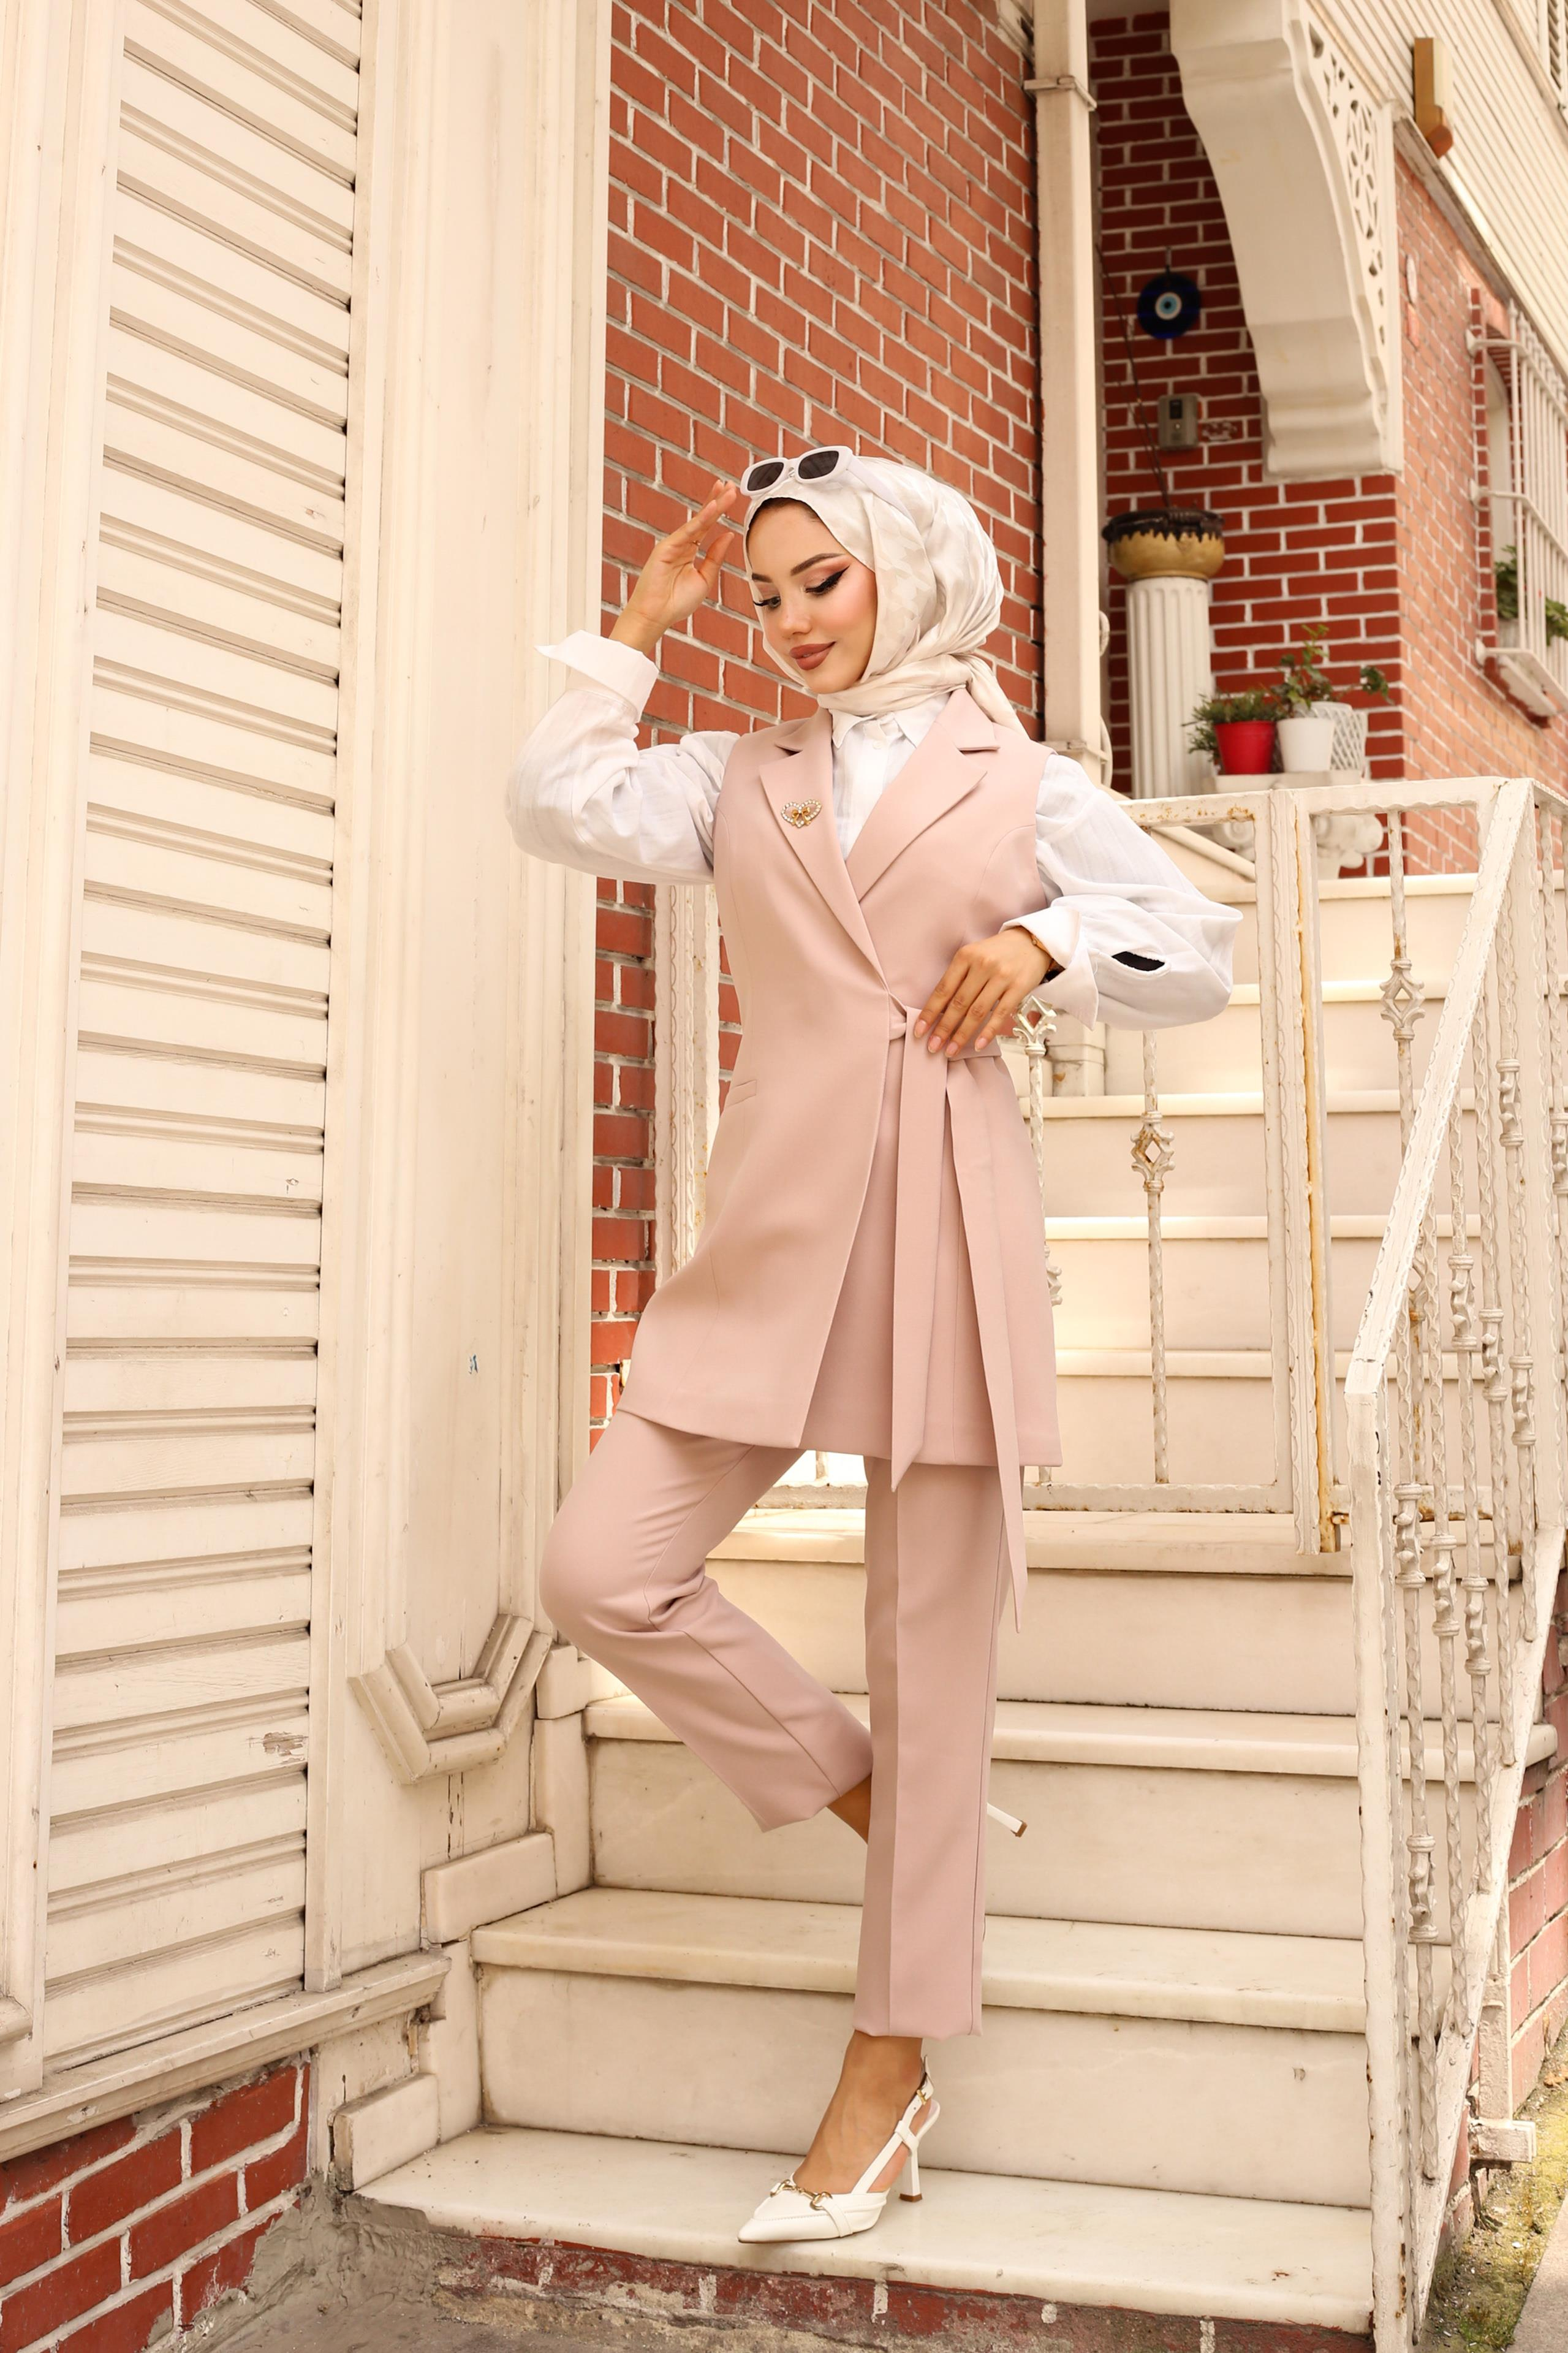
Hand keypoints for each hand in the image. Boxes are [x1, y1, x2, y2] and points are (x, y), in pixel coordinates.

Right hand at [610, 478, 741, 653]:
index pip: (707, 526)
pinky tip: (713, 508)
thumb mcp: (705, 579)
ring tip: (727, 490)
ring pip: (697, 521)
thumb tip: (728, 535)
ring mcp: (673, 544)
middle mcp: (682, 544)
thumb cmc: (677, 602)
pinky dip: (701, 520)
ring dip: (713, 505)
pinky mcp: (666, 548)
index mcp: (690, 551)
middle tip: (730, 484)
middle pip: (703, 518)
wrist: (657, 615)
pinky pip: (688, 531)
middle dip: (717, 500)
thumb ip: (715, 557)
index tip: (730, 495)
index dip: (719, 510)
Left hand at [914, 929, 1054, 1056]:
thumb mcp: (973, 955)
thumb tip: (939, 1010)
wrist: (1032, 941)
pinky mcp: (1018, 987)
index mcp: (965, 956)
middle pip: (958, 1003)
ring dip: (962, 1034)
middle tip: (932, 1046)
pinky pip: (1000, 1014)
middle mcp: (982, 965)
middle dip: (943, 1028)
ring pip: (977, 1012)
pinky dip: (988, 1032)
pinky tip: (978, 1045)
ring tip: (951, 1050)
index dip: (929, 1012)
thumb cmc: (998, 952)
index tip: (919, 1030)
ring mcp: (1001, 977)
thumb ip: (958, 977)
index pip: (943, 989)